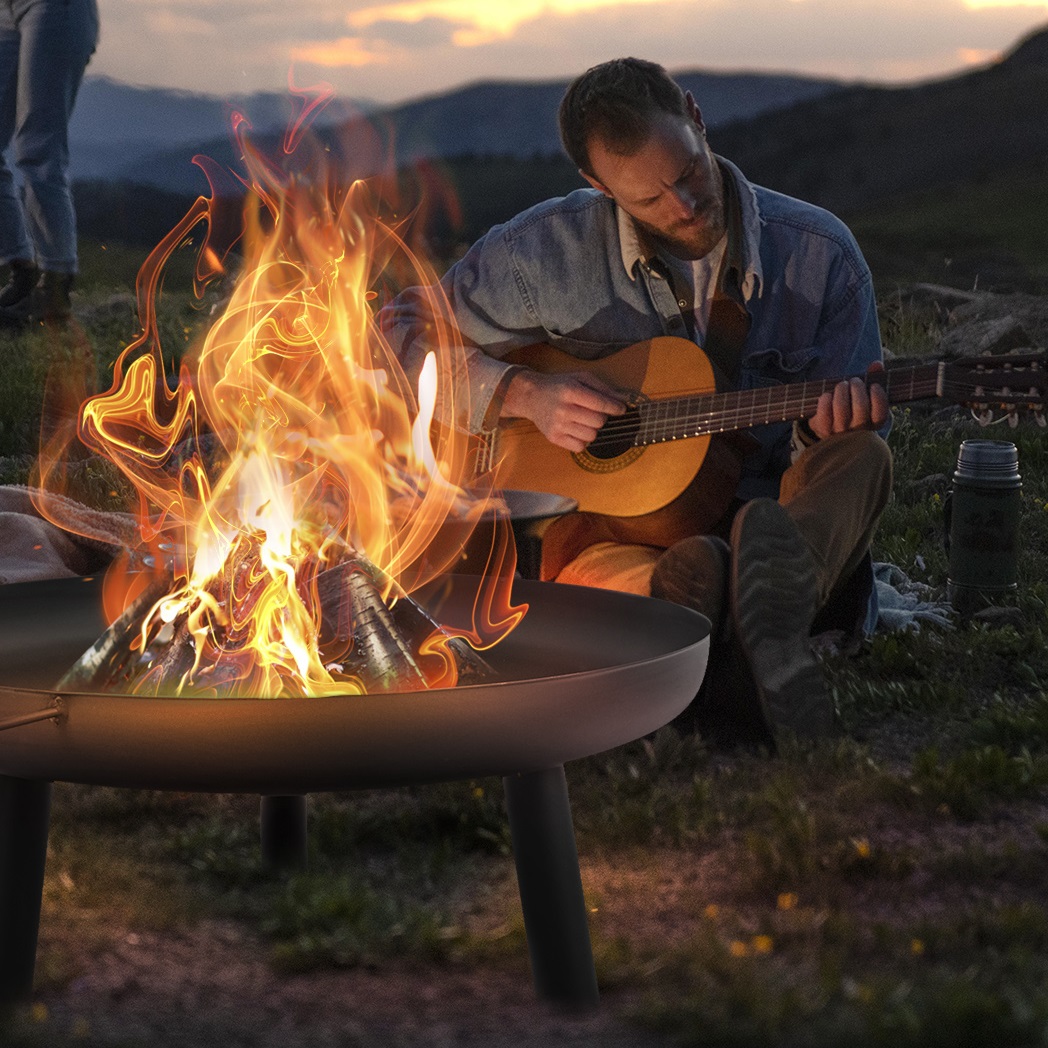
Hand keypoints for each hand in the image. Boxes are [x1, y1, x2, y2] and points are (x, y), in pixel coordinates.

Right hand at [501, 368, 627, 451]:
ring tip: (584, 421)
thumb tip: (623, 400)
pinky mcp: (553, 438)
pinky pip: (580, 447)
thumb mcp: (580, 379)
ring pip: (591, 436)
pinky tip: (577, 430)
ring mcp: (557, 425)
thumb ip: (602, 388)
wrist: (531, 397)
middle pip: (598, 422)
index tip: (621, 409)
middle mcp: (563, 409)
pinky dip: (583, 440)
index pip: (601, 403)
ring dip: (593, 429)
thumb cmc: (559, 386)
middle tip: (595, 412)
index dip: (615, 407)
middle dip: (602, 417)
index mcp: (570, 391)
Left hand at [807, 364, 889, 439]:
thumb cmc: (851, 405)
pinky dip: (825, 400)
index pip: (880, 414)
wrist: (827, 424)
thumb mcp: (864, 393)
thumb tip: (877, 364)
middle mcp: (858, 431)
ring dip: (841, 390)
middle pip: (861, 407)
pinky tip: (827, 395)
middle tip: (854, 381)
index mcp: (873, 424)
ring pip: (842, 408)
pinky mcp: (823, 430)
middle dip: (857, 387)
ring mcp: (840, 432)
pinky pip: (824, 414)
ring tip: (842, 385)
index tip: (874, 385)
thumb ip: (873, 378)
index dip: (878, 397)